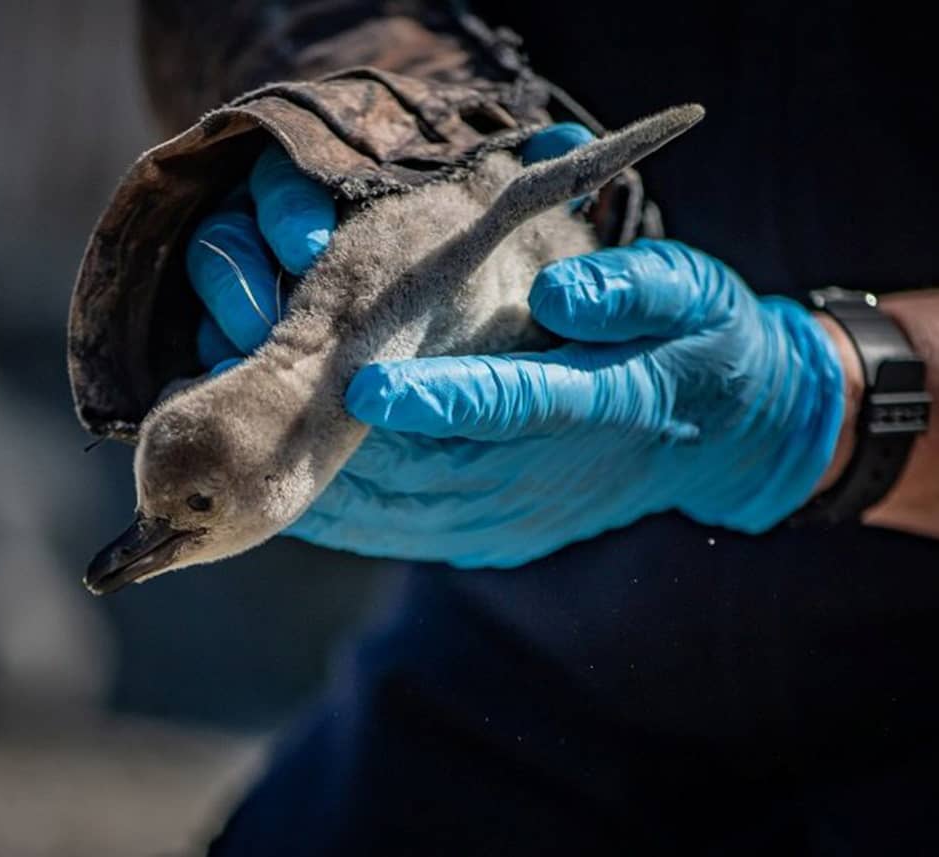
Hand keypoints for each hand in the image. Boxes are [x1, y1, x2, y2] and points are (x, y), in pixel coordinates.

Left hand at [188, 130, 844, 567]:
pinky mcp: (482, 538)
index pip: (515, 403)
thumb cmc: (693, 341)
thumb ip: (634, 291)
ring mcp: (507, 518)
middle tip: (237, 366)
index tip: (363, 382)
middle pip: (422, 462)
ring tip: (223, 416)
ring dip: (304, 468)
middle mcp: (542, 477)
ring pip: (391, 508)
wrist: (716, 438)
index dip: (442, 398)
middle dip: (325, 419)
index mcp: (599, 406)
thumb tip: (564, 292)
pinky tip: (266, 469)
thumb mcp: (690, 296)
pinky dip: (326, 505)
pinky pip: (389, 530)